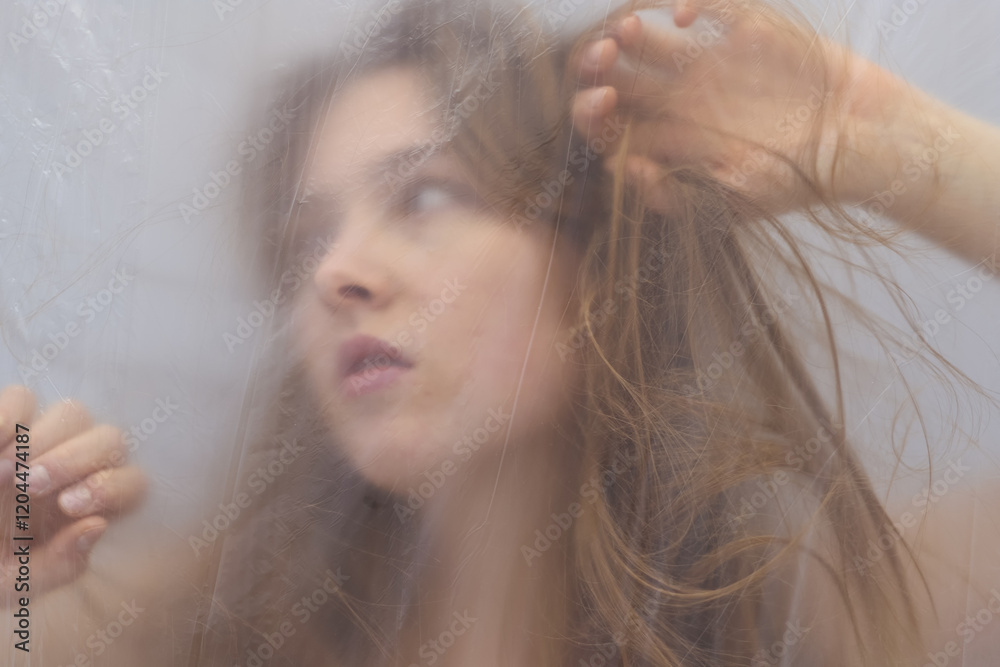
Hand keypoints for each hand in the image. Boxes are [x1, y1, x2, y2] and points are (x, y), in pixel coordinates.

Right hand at [0, 385, 147, 600]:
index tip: (70, 506)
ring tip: (5, 471)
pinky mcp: (7, 422)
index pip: (133, 483)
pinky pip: (22, 398)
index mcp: (91, 506)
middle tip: (30, 485)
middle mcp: (77, 468)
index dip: (111, 488)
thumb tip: (96, 526)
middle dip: (74, 459)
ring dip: (42, 439)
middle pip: (110, 439)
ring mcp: (42, 441)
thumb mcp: (17, 583)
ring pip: (73, 413)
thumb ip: (57, 566)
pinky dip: (7, 416)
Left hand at [569, 0, 908, 214]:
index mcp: (669, 142)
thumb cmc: (797, 181)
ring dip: (628, 31)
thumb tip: (620, 170)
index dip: (592, 112)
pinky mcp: (745, 33)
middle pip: (616, 78)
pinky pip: (703, 8)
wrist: (863, 145)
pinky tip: (679, 16)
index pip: (609, 126)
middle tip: (600, 59)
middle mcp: (680, 102)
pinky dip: (685, 3)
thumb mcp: (733, 201)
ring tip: (625, 31)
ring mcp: (708, 65)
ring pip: (647, 41)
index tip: (600, 103)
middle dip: (597, 67)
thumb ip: (673, 193)